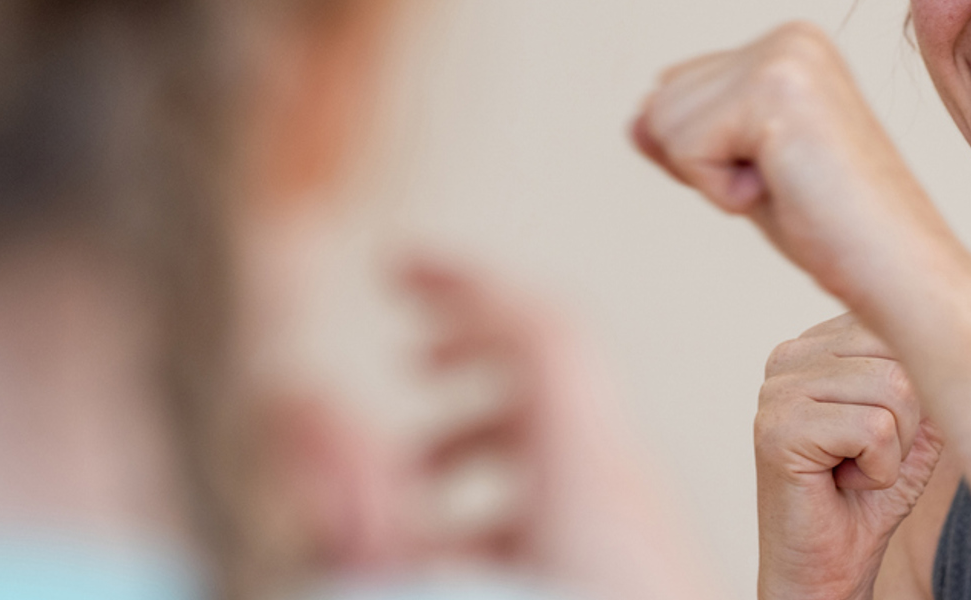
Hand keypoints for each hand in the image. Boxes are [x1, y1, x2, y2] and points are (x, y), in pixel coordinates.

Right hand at [402, 254, 713, 599]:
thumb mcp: (469, 582)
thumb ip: (387, 525)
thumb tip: (321, 461)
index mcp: (591, 473)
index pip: (541, 332)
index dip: (467, 286)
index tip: (402, 268)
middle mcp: (627, 486)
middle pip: (552, 375)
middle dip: (468, 354)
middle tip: (411, 359)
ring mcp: (644, 524)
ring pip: (563, 442)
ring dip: (482, 438)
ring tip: (416, 481)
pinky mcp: (650, 564)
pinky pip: (581, 498)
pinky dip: (513, 498)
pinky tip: (465, 547)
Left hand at [630, 22, 960, 311]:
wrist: (898, 270)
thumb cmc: (834, 230)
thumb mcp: (746, 172)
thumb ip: (691, 137)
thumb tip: (634, 121)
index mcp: (790, 46)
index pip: (675, 91)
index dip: (709, 156)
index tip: (781, 176)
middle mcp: (790, 36)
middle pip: (661, 101)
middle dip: (707, 164)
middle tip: (786, 185)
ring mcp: (785, 57)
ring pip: (664, 123)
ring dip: (715, 179)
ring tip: (788, 186)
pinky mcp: (775, 90)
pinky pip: (686, 148)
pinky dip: (723, 191)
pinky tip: (786, 190)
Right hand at [755, 313, 943, 599]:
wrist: (827, 568)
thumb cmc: (866, 500)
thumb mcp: (915, 424)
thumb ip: (927, 372)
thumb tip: (958, 333)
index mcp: (815, 345)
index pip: (898, 325)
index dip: (916, 392)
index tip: (881, 434)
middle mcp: (789, 357)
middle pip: (900, 356)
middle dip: (909, 420)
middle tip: (870, 458)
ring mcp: (778, 390)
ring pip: (894, 390)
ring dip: (895, 449)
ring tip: (857, 469)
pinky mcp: (778, 429)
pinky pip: (875, 430)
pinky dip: (879, 470)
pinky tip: (845, 483)